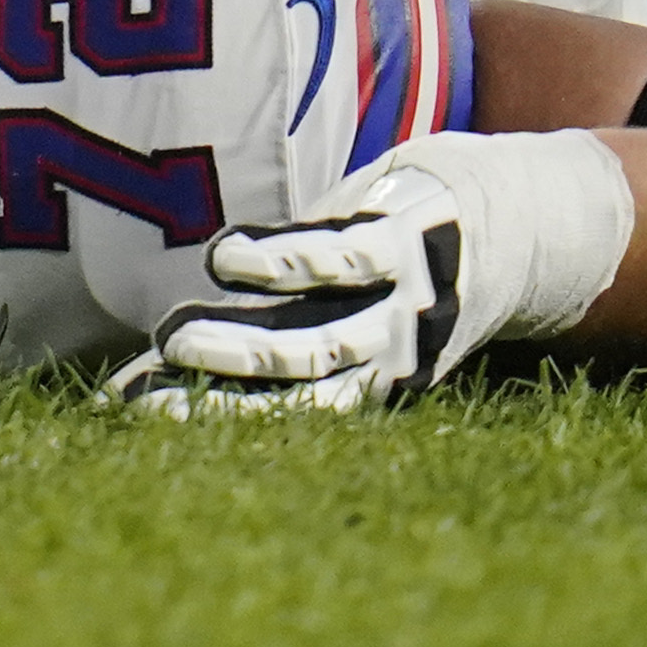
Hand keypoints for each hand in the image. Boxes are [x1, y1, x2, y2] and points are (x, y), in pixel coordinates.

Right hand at [105, 133, 625, 419]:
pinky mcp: (398, 234)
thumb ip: (258, 330)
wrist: (515, 223)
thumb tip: (150, 363)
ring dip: (243, 347)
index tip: (131, 423)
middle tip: (144, 411)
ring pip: (313, 340)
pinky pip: (340, 255)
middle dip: (217, 404)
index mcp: (361, 378)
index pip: (273, 413)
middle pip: (288, 394)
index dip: (204, 420)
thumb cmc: (396, 268)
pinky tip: (226, 258)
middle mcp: (376, 352)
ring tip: (174, 342)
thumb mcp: (338, 310)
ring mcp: (389, 298)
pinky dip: (284, 261)